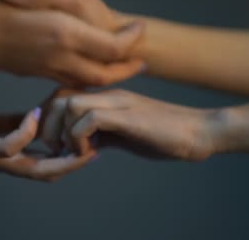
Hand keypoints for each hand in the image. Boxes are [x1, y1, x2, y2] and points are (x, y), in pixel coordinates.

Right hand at [0, 0, 144, 85]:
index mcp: (64, 32)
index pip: (114, 48)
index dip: (133, 41)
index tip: (140, 29)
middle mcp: (58, 57)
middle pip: (105, 75)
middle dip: (127, 70)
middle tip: (140, 62)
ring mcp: (43, 69)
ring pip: (85, 82)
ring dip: (107, 77)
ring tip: (119, 67)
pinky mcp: (31, 73)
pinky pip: (66, 81)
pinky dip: (83, 78)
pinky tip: (86, 66)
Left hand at [40, 89, 218, 160]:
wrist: (198, 131)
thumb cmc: (164, 135)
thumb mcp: (125, 133)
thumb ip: (102, 133)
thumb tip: (82, 145)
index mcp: (105, 97)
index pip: (62, 95)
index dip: (50, 119)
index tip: (56, 143)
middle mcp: (108, 95)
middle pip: (59, 97)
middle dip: (49, 127)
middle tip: (59, 150)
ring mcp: (118, 103)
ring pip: (70, 105)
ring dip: (65, 134)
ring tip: (77, 153)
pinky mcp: (128, 116)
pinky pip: (90, 120)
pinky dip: (82, 140)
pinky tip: (93, 154)